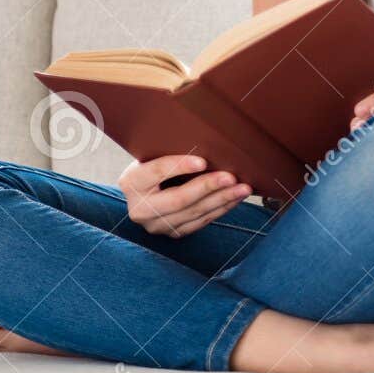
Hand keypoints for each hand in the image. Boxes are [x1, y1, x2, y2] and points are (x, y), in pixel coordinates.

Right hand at [119, 155, 251, 236]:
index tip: (203, 161)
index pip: (156, 172)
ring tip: (242, 188)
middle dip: (208, 187)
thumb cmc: (152, 165)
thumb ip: (168, 151)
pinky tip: (235, 198)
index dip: (179, 166)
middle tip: (231, 177)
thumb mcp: (151, 156)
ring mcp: (157, 225)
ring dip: (222, 199)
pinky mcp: (173, 233)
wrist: (143, 192)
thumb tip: (205, 139)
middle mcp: (141, 208)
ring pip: (194, 212)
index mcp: (131, 182)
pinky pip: (201, 221)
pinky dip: (221, 209)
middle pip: (178, 198)